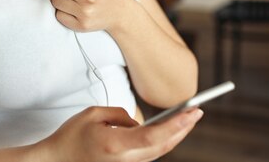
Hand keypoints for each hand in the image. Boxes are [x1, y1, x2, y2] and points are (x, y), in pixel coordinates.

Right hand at [40, 106, 202, 161]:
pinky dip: (162, 142)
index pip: (154, 136)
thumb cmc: (71, 137)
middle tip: (197, 111)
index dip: (177, 124)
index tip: (193, 110)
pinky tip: (170, 131)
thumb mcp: (94, 114)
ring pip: (158, 153)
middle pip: (162, 147)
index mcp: (115, 145)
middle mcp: (124, 161)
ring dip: (175, 136)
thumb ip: (121, 115)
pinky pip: (148, 155)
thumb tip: (139, 123)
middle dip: (183, 128)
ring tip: (188, 118)